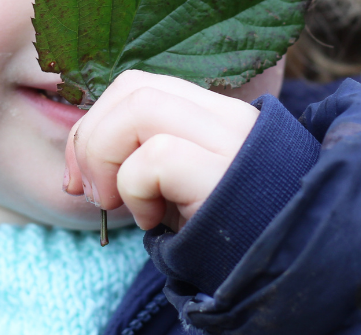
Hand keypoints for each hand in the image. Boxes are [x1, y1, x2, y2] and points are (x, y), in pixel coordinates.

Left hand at [63, 70, 259, 231]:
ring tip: (118, 203)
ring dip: (105, 157)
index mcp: (214, 116)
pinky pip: (157, 156)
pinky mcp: (224, 173)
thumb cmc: (223, 238)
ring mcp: (230, 140)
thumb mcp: (178, 190)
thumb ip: (140, 161)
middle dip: (90, 137)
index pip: (140, 85)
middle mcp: (226, 117)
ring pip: (140, 105)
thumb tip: (79, 168)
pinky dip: (135, 188)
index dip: (95, 122)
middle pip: (133, 86)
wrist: (281, 275)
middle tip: (91, 193)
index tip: (80, 177)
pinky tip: (154, 221)